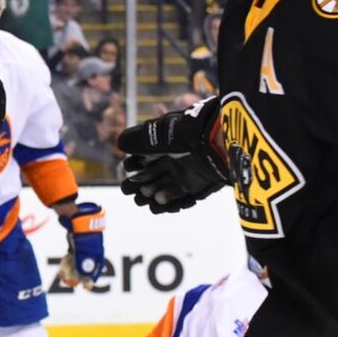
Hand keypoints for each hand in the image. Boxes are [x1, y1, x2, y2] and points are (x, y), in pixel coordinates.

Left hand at [57, 202, 105, 288]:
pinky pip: (71, 256)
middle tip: (72, 284)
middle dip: (78, 276)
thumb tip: (82, 277)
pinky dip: (66, 262)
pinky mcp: (75, 245)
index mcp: (97, 253)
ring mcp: (83, 248)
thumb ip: (82, 264)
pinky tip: (60, 269)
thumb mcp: (82, 250)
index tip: (87, 287)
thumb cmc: (82, 235)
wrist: (76, 220)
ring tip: (62, 277)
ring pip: (77, 262)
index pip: (96, 268)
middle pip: (85, 266)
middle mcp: (91, 251)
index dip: (91, 278)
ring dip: (70, 270)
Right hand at [117, 97, 228, 213]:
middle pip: (149, 176)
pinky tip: (159, 202)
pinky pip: (178, 199)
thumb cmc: (185, 134)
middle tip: (132, 189)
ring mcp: (183, 174)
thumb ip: (135, 139)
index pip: (141, 158)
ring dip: (151, 195)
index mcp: (162, 145)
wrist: (217, 142)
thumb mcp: (155, 133)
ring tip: (147, 196)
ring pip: (161, 189)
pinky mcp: (195, 187)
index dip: (132, 165)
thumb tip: (120, 143)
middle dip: (138, 184)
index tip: (129, 167)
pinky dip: (168, 203)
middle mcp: (172, 160)